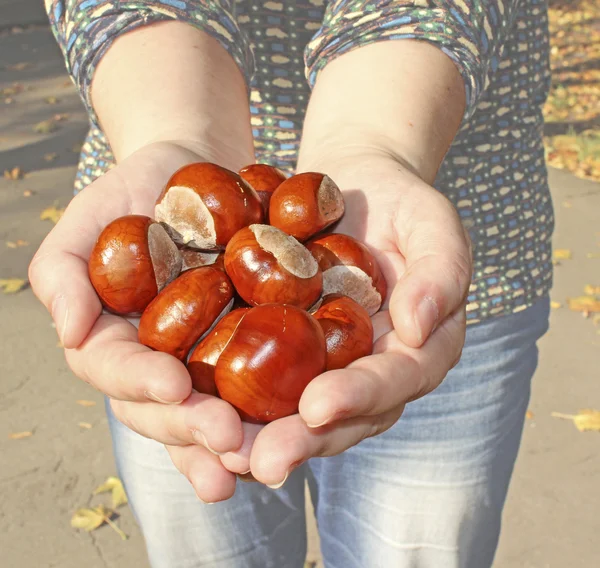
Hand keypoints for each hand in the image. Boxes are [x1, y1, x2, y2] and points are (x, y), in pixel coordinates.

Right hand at [29, 141, 246, 501]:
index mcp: (113, 338)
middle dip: (193, 427)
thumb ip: (63, 271)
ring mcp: (200, 357)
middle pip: (165, 408)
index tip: (172, 383)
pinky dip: (268, 414)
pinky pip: (255, 385)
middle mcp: (156, 359)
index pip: (116, 370)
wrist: (195, 169)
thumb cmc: (133, 191)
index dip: (140, 381)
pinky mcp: (243, 344)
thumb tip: (69, 332)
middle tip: (229, 440)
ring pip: (208, 411)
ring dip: (229, 443)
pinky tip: (294, 431)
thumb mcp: (88, 218)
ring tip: (257, 460)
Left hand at [242, 153, 471, 485]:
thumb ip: (440, 274)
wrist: (353, 186)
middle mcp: (370, 369)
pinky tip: (199, 414)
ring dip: (263, 437)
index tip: (317, 406)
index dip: (360, 397)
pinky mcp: (287, 351)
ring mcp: (327, 364)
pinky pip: (264, 382)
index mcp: (415, 349)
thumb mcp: (433, 226)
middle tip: (263, 461)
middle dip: (304, 440)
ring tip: (224, 454)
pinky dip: (236, 402)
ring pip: (298, 413)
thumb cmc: (401, 203)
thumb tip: (417, 327)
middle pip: (343, 417)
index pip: (395, 381)